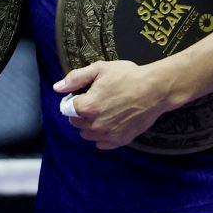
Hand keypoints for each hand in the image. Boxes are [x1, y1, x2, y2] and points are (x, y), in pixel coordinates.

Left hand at [54, 60, 170, 149]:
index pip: (67, 109)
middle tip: (96, 100)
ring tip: (104, 111)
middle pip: (76, 123)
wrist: (155, 89)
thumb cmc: (128, 76)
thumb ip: (75, 78)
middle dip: (81, 113)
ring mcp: (108, 134)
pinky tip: (111, 123)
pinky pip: (102, 144)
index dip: (73, 100)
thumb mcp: (99, 69)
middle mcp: (95, 124)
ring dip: (90, 124)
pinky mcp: (120, 140)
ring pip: (87, 134)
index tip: (84, 94)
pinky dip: (102, 135)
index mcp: (87, 106)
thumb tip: (57, 87)